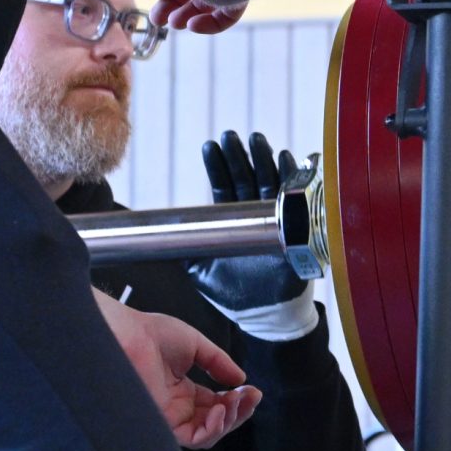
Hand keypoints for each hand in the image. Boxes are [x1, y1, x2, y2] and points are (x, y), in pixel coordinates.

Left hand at [101, 295, 262, 447]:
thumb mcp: (196, 345)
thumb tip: (240, 379)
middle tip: (251, 396)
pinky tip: (221, 411)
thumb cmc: (150, 333)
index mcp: (181, 390)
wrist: (126, 333)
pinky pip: (193, 438)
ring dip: (229, 421)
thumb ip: (219, 363)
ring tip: (235, 402)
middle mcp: (175, 407)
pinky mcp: (160, 422)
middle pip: (215, 423)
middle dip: (239, 412)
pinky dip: (212, 429)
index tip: (252, 389)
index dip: (237, 401)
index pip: (215, 406)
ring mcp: (168, 416)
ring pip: (207, 435)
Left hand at [189, 131, 306, 309]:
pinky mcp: (296, 230)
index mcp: (233, 220)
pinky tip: (290, 161)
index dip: (217, 166)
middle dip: (240, 157)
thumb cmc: (232, 294)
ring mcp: (276, 220)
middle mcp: (255, 215)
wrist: (264, 314)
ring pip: (270, 184)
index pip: (223, 187)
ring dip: (265, 161)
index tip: (211, 146)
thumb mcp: (199, 270)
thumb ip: (184, 248)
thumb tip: (153, 235)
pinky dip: (295, 181)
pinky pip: (297, 201)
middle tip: (232, 136)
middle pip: (247, 179)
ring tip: (257, 141)